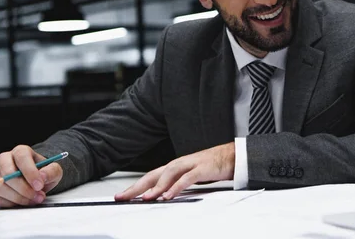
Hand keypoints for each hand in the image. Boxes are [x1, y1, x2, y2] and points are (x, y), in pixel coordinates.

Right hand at [0, 145, 62, 207]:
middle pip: (7, 173)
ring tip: (34, 199)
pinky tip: (24, 201)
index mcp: (21, 151)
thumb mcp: (54, 169)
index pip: (21, 157)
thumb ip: (52, 171)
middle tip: (37, 195)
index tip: (39, 185)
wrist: (37, 180)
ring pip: (0, 187)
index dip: (30, 172)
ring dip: (19, 197)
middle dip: (23, 188)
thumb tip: (42, 176)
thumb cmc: (43, 172)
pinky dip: (11, 203)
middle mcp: (5, 160)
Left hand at [115, 142, 234, 200]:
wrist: (233, 156)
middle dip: (137, 186)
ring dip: (156, 187)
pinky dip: (177, 186)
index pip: (151, 176)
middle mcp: (180, 164)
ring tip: (146, 198)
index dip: (136, 186)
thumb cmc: (212, 166)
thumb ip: (177, 184)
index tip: (122, 196)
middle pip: (154, 174)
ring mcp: (191, 164)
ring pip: (168, 174)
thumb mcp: (191, 176)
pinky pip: (187, 178)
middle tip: (123, 197)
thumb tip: (163, 196)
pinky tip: (169, 195)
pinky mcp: (202, 168)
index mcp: (176, 167)